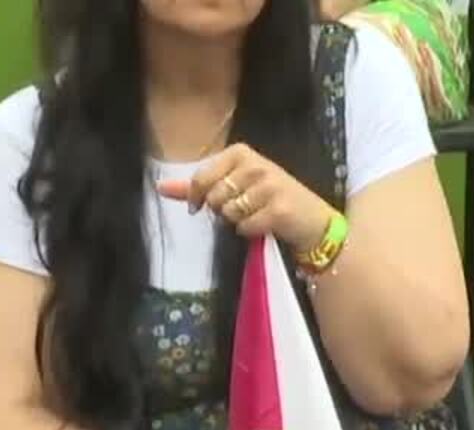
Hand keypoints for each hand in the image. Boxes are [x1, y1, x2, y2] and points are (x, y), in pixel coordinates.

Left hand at [158, 144, 336, 251]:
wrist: (313, 221)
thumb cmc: (271, 200)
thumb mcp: (234, 185)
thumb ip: (198, 186)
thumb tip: (161, 187)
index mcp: (241, 153)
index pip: (201, 177)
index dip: (196, 197)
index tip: (200, 206)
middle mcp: (257, 165)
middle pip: (215, 198)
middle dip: (223, 210)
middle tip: (242, 209)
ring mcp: (270, 186)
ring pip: (230, 214)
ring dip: (239, 221)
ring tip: (256, 215)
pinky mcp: (279, 209)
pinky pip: (246, 227)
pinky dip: (252, 232)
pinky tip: (266, 225)